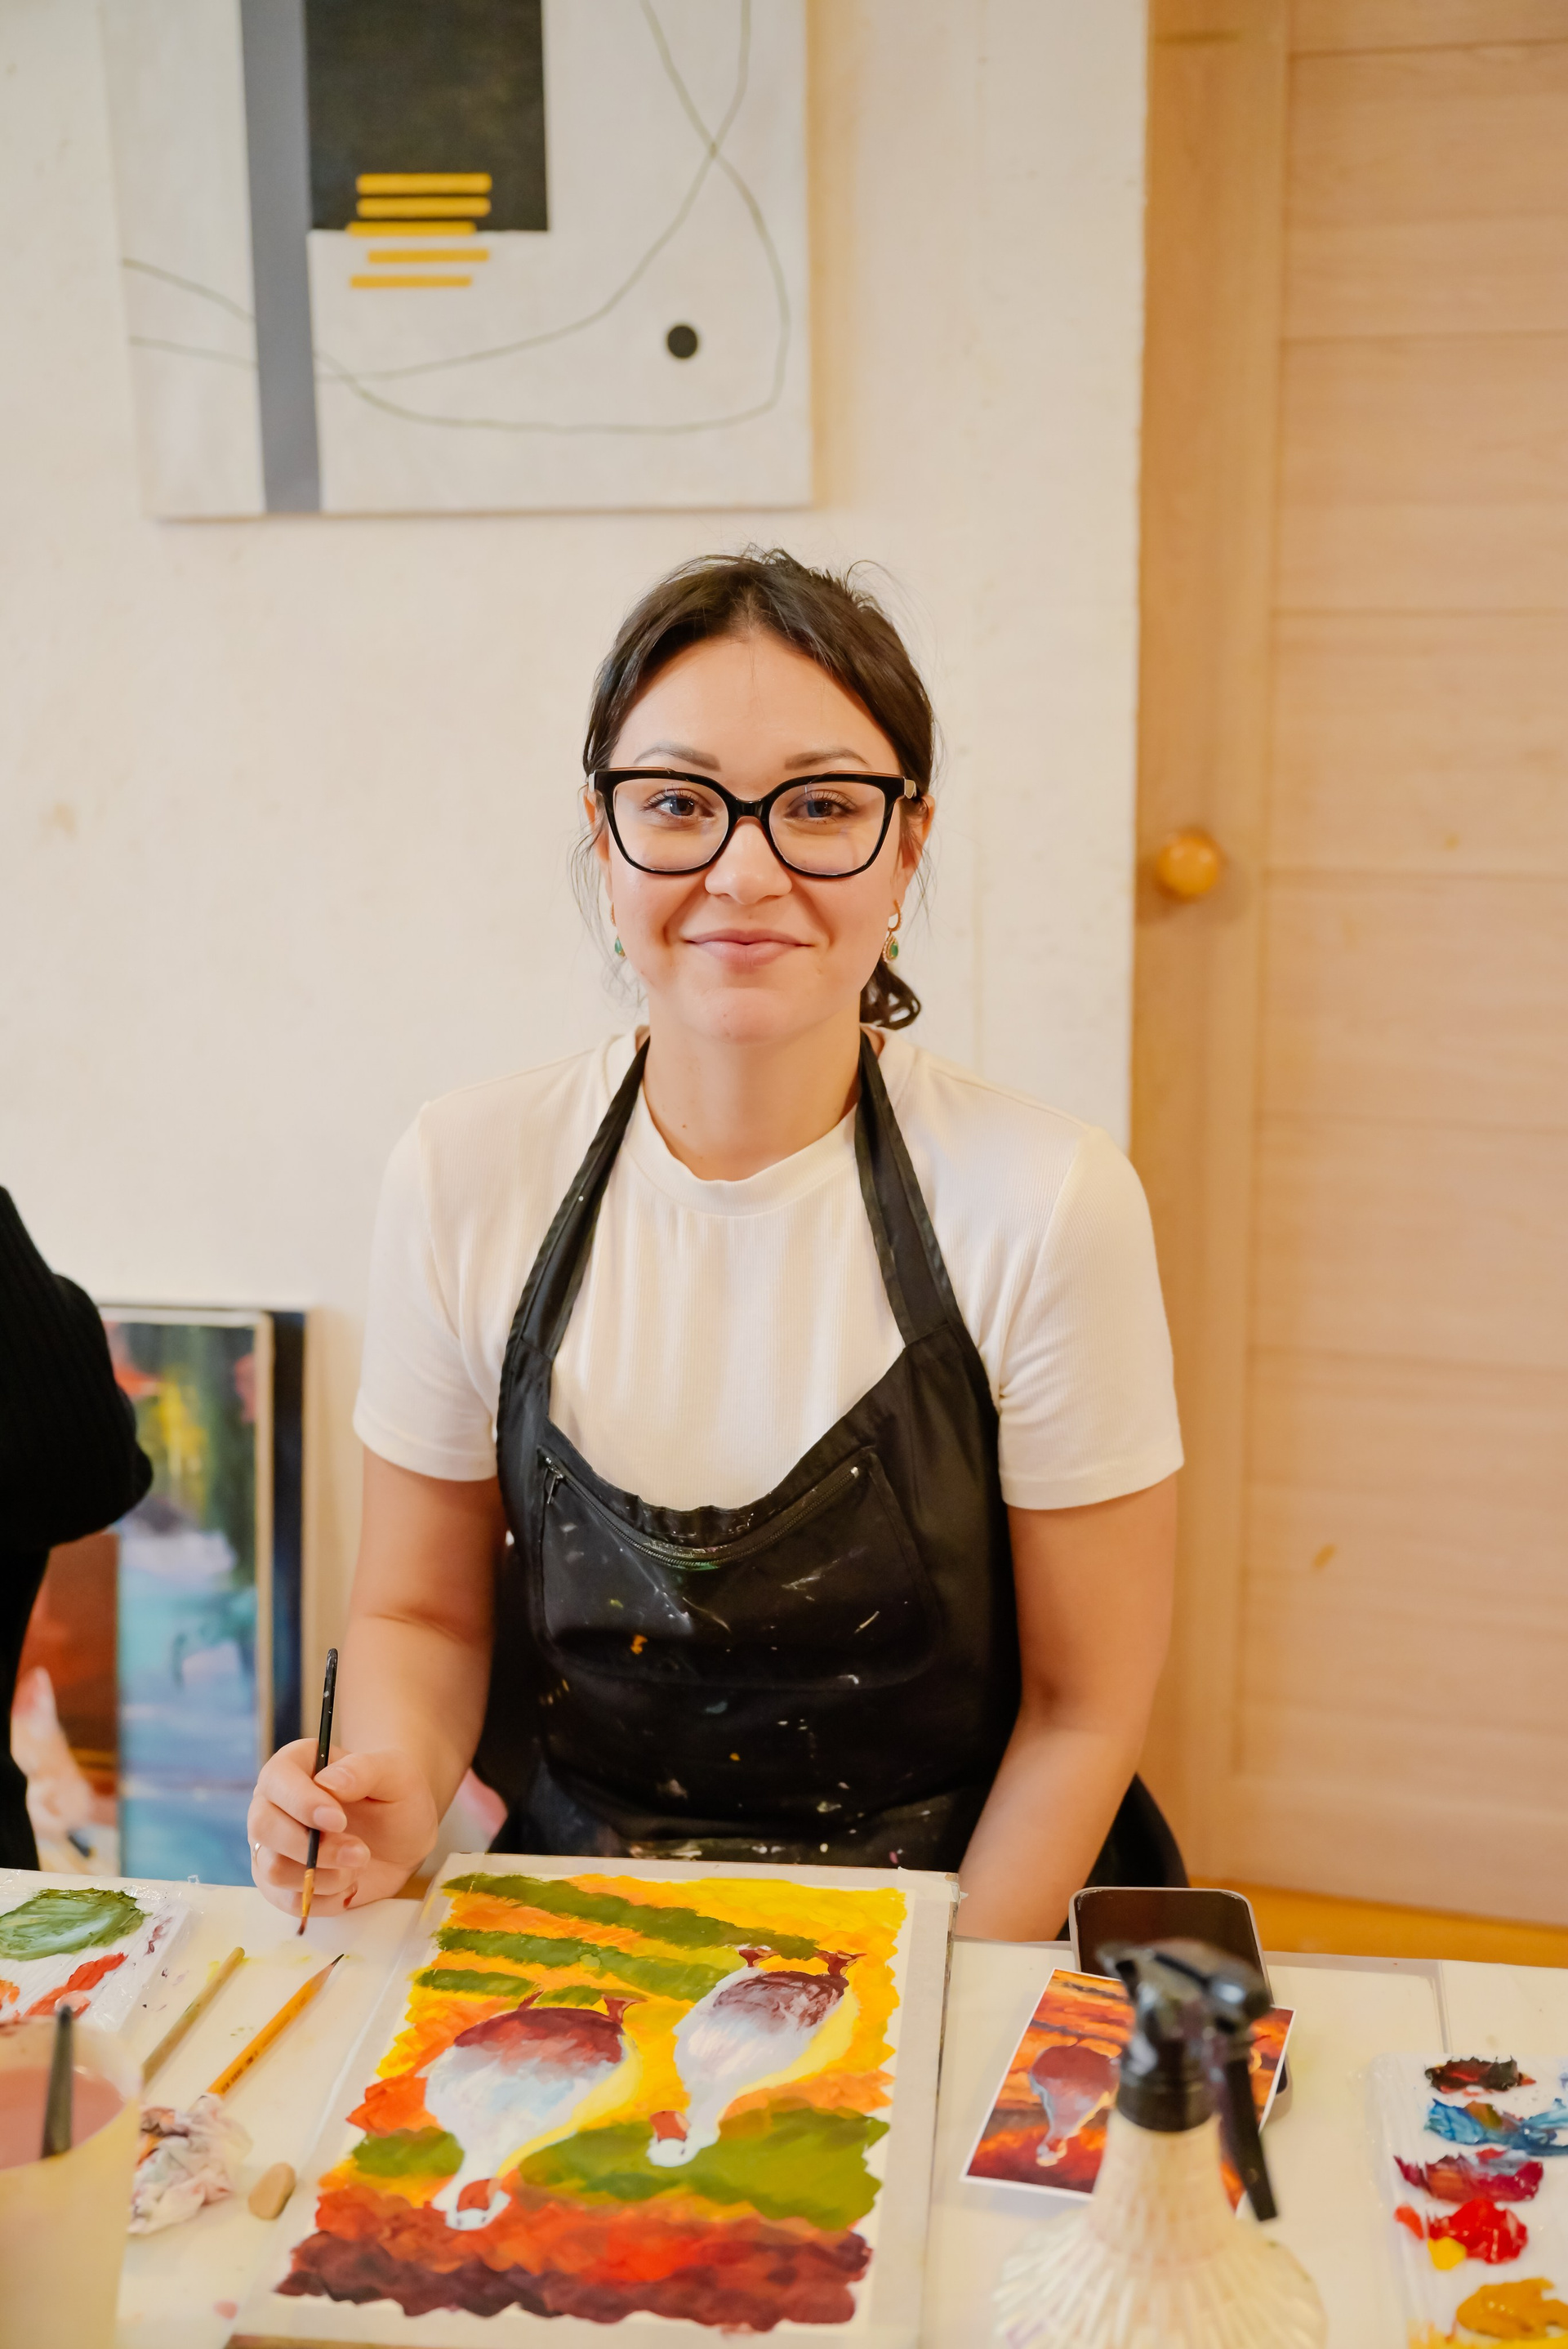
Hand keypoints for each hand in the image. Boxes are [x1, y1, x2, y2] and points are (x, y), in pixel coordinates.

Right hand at [248, 1741, 438, 1916]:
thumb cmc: (395, 1795)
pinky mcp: (280, 1883)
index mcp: (294, 1765)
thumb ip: (363, 1770)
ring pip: (274, 1870)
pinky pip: (288, 1900)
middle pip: (264, 1828)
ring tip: (359, 1863)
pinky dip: (325, 1899)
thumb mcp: (395, 1773)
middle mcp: (273, 1803)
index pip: (277, 1780)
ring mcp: (272, 1846)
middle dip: (314, 1848)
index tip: (339, 1821)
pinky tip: (350, 1883)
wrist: (403, 1835)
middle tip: (360, 1852)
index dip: (302, 1803)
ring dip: (323, 1875)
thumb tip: (329, 1782)